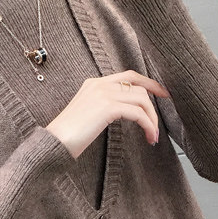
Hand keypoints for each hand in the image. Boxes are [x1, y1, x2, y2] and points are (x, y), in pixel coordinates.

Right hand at [46, 71, 170, 157]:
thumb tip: (124, 113)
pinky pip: (138, 113)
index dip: (148, 83)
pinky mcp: (108, 107)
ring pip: (142, 100)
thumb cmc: (68, 136)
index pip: (128, 76)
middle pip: (138, 87)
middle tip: (160, 121)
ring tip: (152, 135)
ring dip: (152, 119)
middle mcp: (100, 84)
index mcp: (94, 83)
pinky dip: (148, 125)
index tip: (162, 93)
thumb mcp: (87, 115)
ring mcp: (103, 94)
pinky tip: (149, 137)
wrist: (54, 142)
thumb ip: (103, 108)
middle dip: (153, 106)